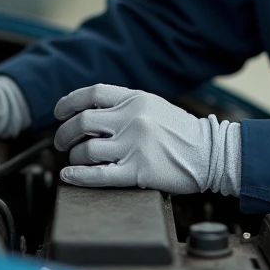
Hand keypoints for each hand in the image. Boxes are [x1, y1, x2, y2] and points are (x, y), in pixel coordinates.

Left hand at [53, 84, 239, 195]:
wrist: (210, 153)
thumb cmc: (181, 132)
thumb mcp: (153, 106)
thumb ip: (125, 104)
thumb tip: (90, 109)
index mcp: (136, 99)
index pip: (92, 93)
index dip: (69, 102)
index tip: (59, 113)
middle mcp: (133, 119)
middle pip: (83, 122)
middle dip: (64, 133)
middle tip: (60, 142)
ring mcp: (135, 145)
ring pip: (87, 150)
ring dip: (74, 156)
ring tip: (75, 160)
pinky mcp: (138, 171)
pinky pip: (98, 174)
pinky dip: (78, 176)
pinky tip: (68, 176)